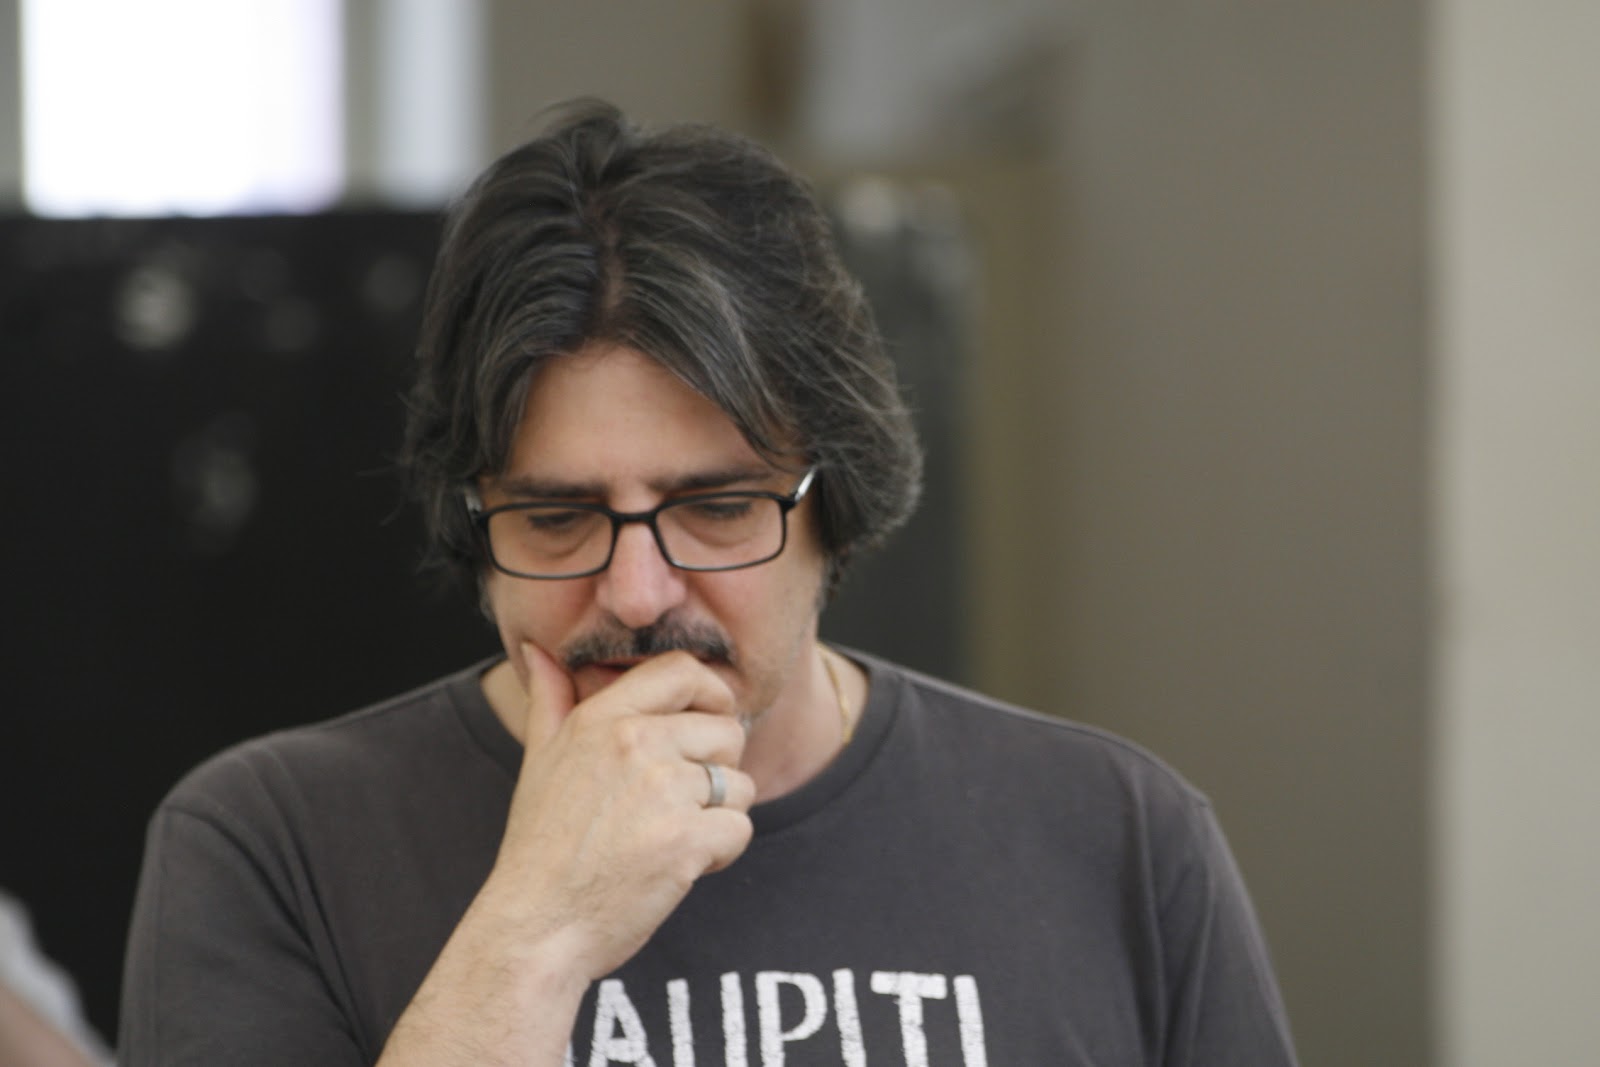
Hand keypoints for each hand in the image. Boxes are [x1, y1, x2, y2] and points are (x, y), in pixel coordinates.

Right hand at [378, 643, 755, 1066]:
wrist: (536, 926)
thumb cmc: (541, 847)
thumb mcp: (539, 761)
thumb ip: (550, 699)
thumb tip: (539, 651)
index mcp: (603, 719)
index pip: (684, 671)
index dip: (712, 692)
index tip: (708, 723)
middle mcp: (635, 744)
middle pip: (726, 730)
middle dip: (717, 768)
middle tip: (679, 804)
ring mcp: (663, 791)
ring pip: (739, 783)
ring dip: (719, 814)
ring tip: (672, 837)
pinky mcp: (686, 840)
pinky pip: (740, 829)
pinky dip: (721, 853)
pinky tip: (679, 867)